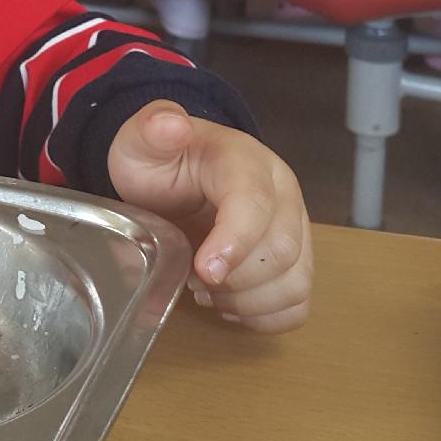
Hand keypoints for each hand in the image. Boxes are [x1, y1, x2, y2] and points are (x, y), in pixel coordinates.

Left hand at [108, 100, 312, 332]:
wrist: (176, 174)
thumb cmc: (160, 160)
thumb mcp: (141, 140)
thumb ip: (151, 129)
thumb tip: (171, 124)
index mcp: (246, 160)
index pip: (256, 202)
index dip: (235, 241)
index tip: (203, 270)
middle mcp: (283, 193)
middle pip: (282, 249)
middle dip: (235, 279)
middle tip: (193, 279)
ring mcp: (295, 228)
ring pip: (296, 281)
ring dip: (248, 302)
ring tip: (208, 293)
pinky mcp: (296, 260)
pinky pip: (299, 302)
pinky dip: (265, 317)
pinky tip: (229, 305)